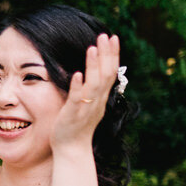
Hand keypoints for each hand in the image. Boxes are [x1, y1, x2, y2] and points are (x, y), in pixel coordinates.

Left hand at [53, 33, 119, 149]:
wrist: (72, 149)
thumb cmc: (77, 126)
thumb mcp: (88, 104)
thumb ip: (91, 88)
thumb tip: (89, 72)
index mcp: (101, 97)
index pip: (111, 72)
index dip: (112, 54)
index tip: (113, 37)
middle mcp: (97, 101)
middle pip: (107, 74)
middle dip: (107, 54)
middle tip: (107, 35)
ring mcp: (86, 108)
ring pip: (94, 84)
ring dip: (94, 65)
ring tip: (92, 48)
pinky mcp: (73, 115)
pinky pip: (77, 99)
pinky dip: (78, 86)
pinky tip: (77, 73)